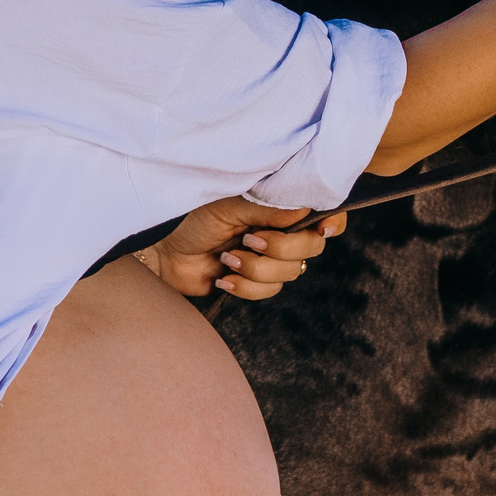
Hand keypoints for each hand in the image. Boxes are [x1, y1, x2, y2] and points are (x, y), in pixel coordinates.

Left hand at [137, 197, 346, 298]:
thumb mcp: (229, 204)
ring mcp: (269, 258)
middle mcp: (280, 230)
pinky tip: (222, 277)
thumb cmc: (192, 218)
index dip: (332, 221)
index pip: (323, 210)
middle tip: (249, 239)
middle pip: (312, 246)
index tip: (322, 228)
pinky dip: (245, 286)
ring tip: (226, 258)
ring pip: (291, 273)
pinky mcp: (254, 282)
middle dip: (281, 248)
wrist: (162, 251)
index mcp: (278, 205)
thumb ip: (268, 207)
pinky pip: (268, 291)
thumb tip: (304, 209)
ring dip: (256, 269)